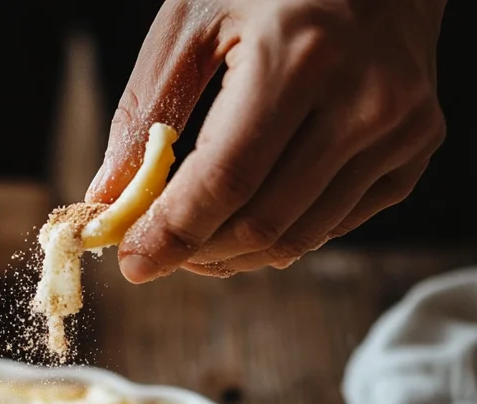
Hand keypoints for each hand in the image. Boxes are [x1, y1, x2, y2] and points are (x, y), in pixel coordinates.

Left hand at [86, 0, 446, 281]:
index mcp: (299, 57)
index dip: (171, 234)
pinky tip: (250, 212)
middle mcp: (362, 100)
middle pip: (260, 223)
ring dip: (232, 255)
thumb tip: (108, 198)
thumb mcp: (193, 20)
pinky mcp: (413, 152)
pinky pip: (330, 227)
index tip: (132, 263)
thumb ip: (146, 111)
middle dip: (195, 252)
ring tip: (197, 237)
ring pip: (296, 239)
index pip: (225, 181)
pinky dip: (278, 235)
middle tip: (157, 249)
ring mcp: (398, 130)